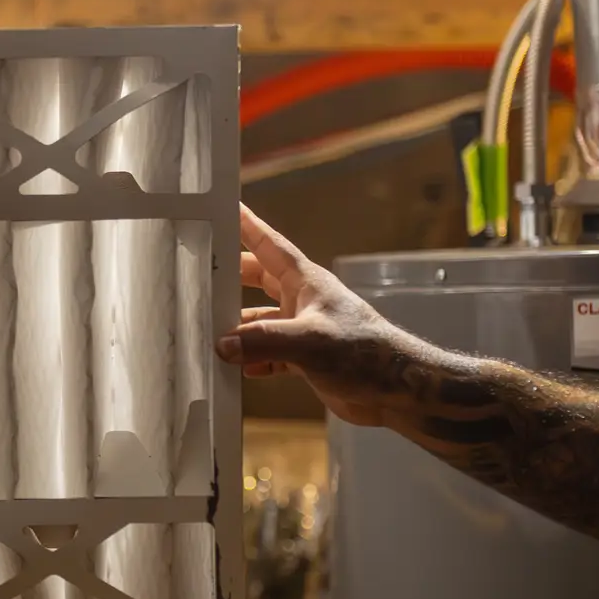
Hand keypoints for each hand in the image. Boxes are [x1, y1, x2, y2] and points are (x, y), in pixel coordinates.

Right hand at [217, 204, 410, 427]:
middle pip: (259, 278)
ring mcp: (304, 328)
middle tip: (201, 271)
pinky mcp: (307, 358)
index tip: (224, 208)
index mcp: (307, 282)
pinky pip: (270, 351)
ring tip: (210, 331)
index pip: (269, 245)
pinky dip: (254, 358)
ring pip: (261, 318)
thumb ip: (264, 340)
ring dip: (239, 325)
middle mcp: (304, 300)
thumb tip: (224, 343)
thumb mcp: (311, 342)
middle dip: (231, 276)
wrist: (398, 389)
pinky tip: (240, 367)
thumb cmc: (366, 352)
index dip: (247, 226)